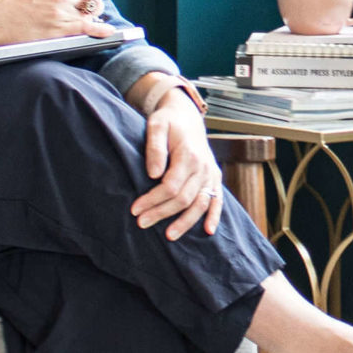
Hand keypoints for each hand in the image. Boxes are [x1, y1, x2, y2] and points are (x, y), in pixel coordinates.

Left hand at [127, 83, 222, 239]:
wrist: (187, 117)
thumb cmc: (168, 122)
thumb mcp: (156, 125)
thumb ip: (155, 148)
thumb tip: (153, 174)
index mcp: (189, 155)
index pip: (170, 186)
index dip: (152, 200)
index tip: (135, 209)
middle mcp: (203, 167)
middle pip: (184, 198)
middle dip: (162, 213)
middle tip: (141, 223)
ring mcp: (210, 174)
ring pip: (200, 204)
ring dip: (185, 222)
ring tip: (169, 236)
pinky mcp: (214, 178)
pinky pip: (217, 200)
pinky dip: (214, 216)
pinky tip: (208, 231)